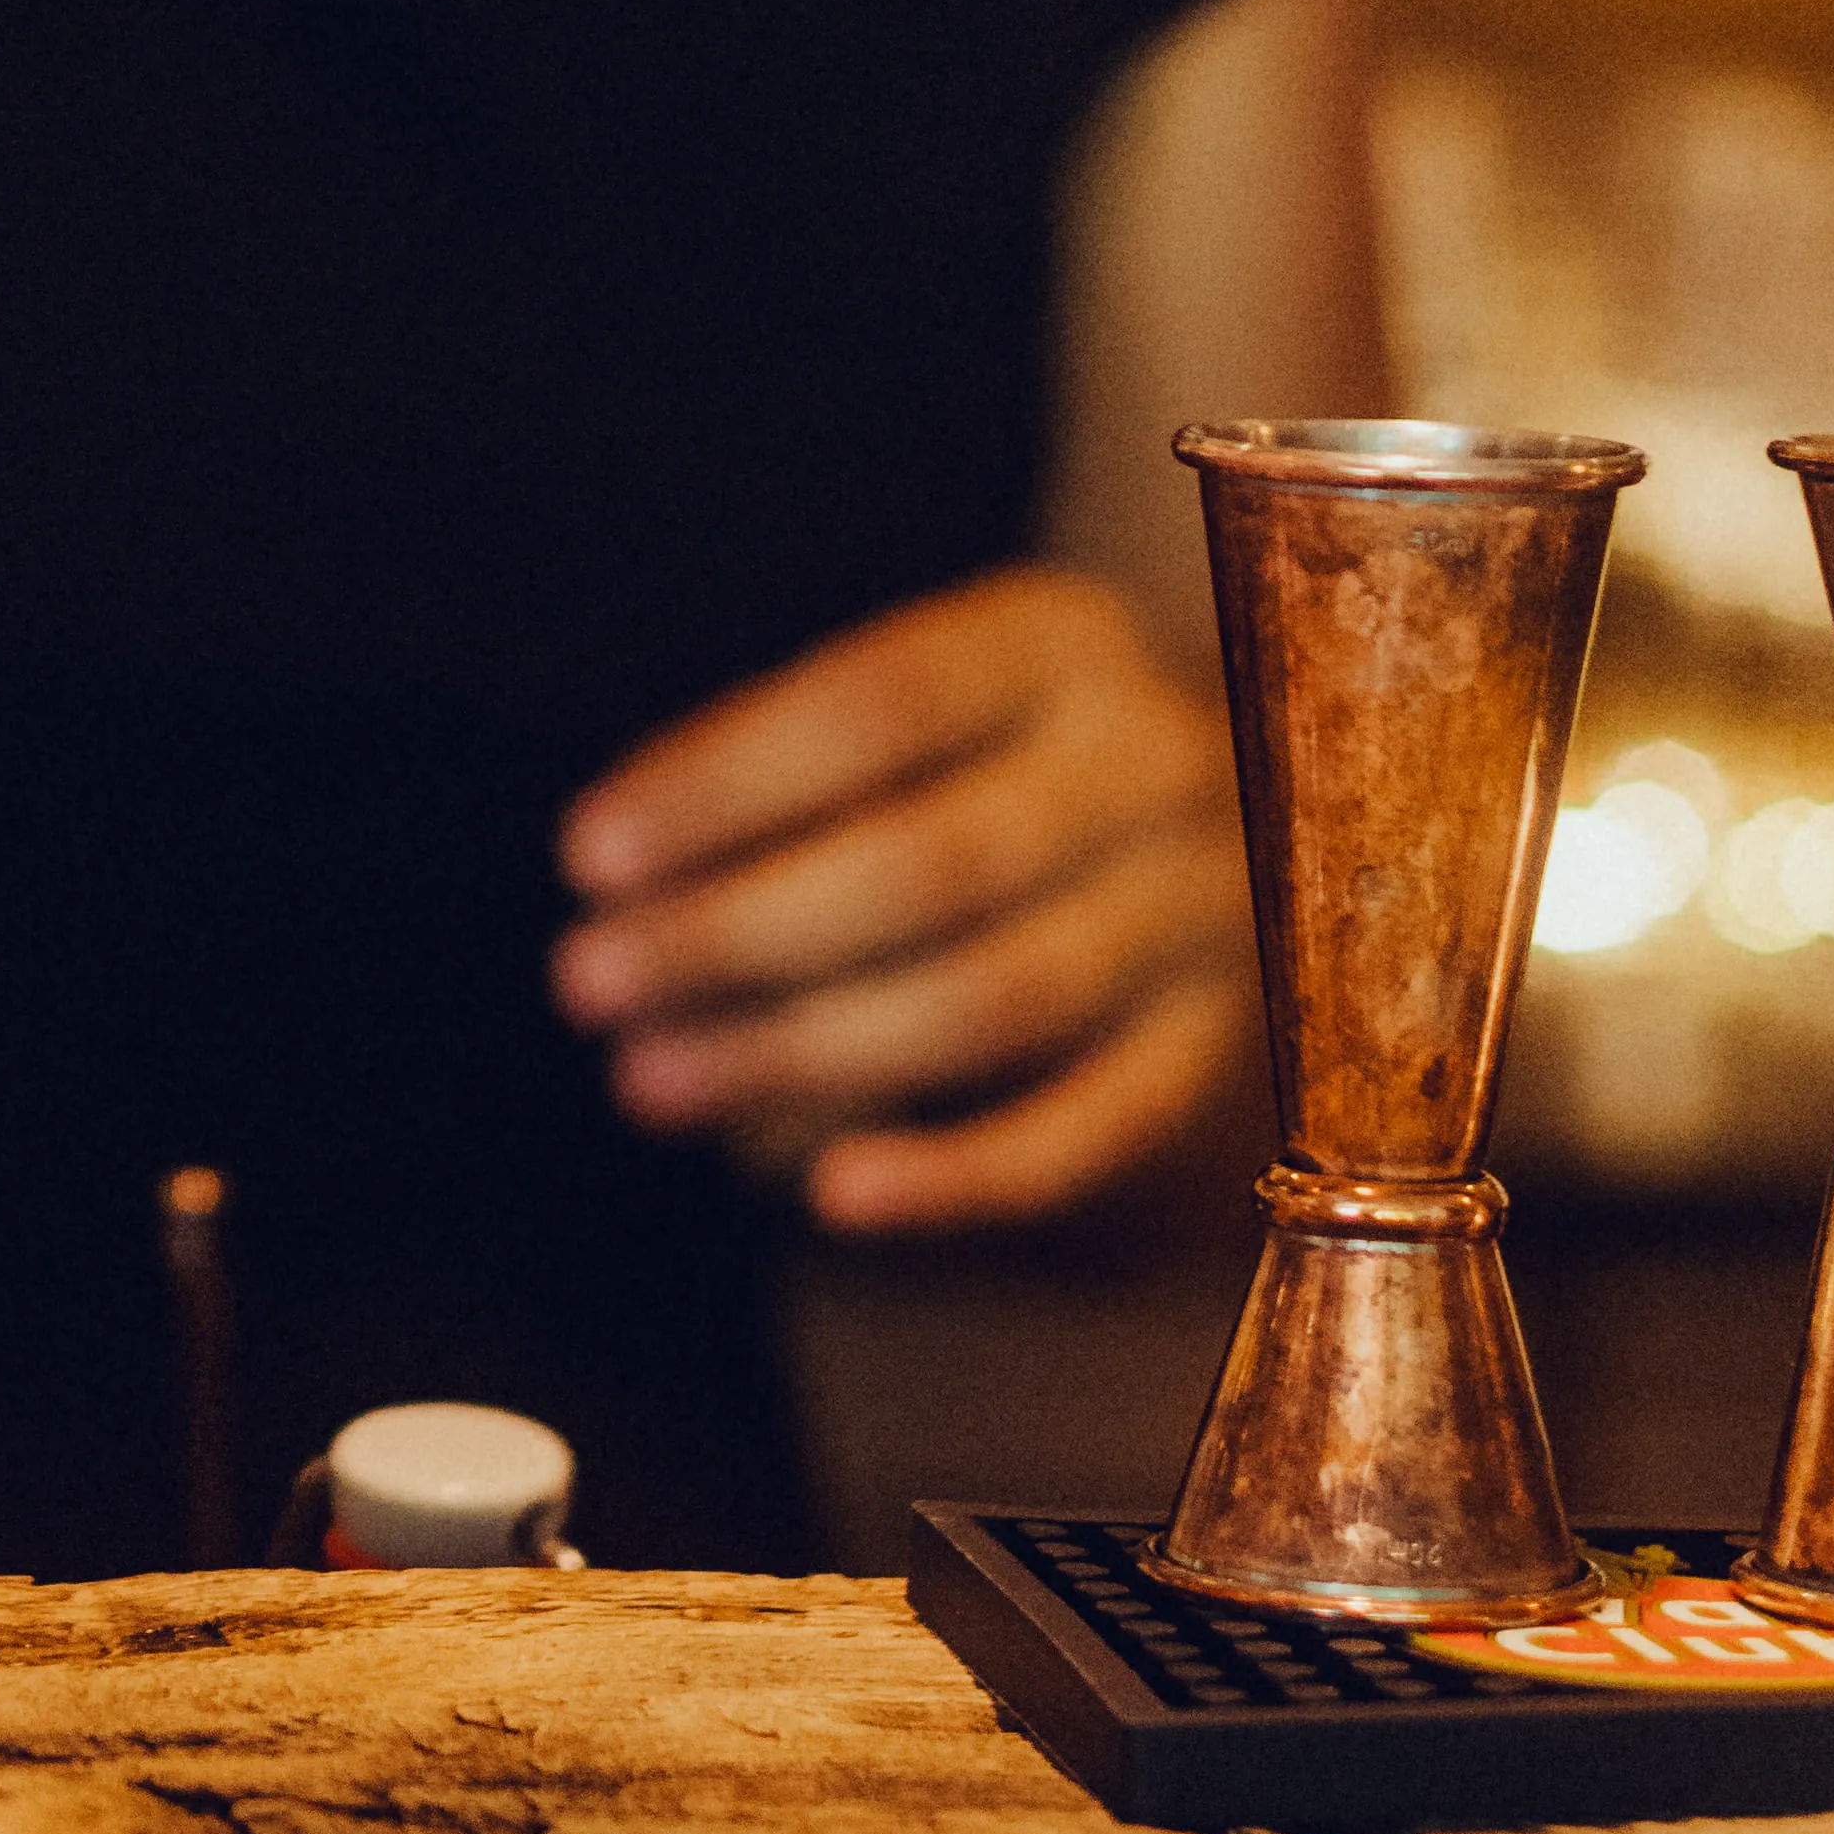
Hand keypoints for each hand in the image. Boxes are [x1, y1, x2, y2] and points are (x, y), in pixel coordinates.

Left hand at [550, 568, 1247, 1236]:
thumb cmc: (988, 758)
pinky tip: (830, 1192)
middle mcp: (1155, 768)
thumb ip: (774, 760)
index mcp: (1061, 642)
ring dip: (803, 1052)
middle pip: (936, 862)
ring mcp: (1203, 918)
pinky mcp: (1217, 1056)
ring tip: (647, 1079)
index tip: (587, 856)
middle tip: (588, 980)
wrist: (1247, 828)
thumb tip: (619, 866)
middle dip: (737, 933)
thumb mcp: (910, 707)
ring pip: (998, 999)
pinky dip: (957, 1173)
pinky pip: (1090, 1132)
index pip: (881, 701)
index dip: (725, 783)